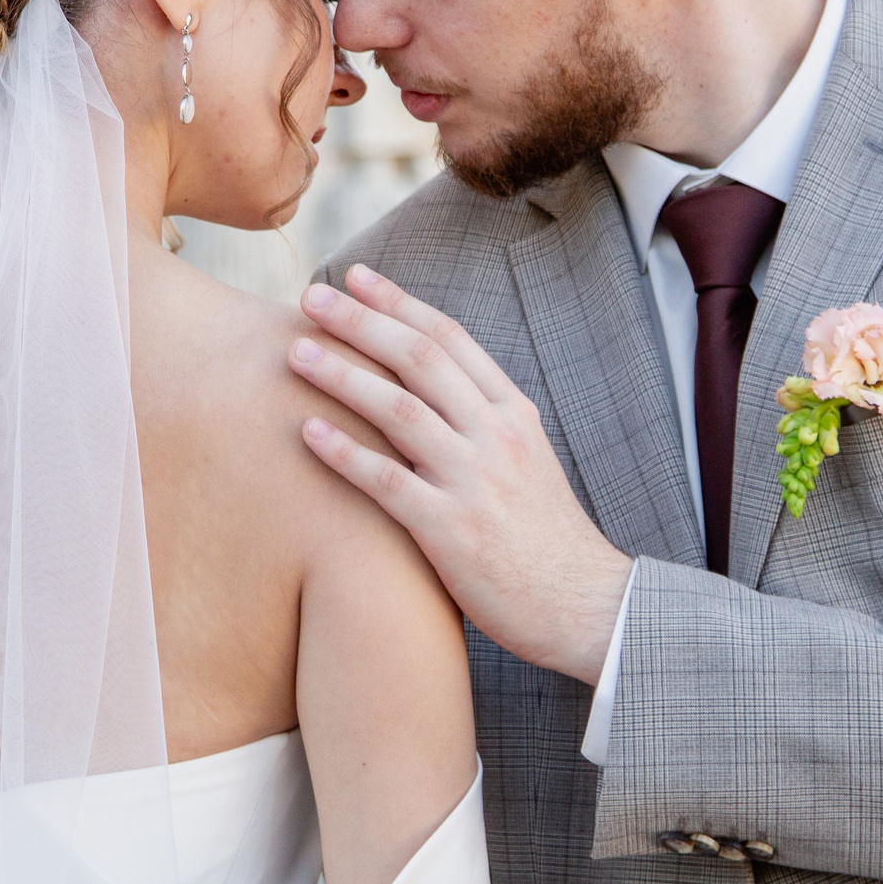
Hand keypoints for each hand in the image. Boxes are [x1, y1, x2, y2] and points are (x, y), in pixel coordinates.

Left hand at [289, 265, 632, 683]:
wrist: (586, 605)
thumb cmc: (546, 539)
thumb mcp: (528, 461)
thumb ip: (483, 423)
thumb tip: (430, 391)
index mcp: (513, 413)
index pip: (452, 339)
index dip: (400, 303)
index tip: (358, 278)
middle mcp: (495, 436)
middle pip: (420, 359)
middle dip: (363, 322)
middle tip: (312, 298)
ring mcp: (474, 481)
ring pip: (398, 409)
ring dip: (342, 376)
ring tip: (296, 353)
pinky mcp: (450, 530)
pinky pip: (386, 482)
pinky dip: (344, 453)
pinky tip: (306, 431)